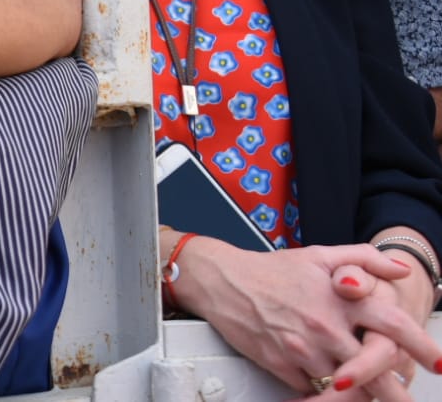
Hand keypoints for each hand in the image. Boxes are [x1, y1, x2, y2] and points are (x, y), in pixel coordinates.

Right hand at [175, 238, 438, 397]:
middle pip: (375, 372)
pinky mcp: (281, 365)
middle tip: (406, 399)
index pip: (394, 326)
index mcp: (341, 300)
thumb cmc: (272, 269)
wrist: (222, 280)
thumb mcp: (320, 255)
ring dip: (359, 394)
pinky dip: (325, 393)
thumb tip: (401, 269)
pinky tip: (330, 389)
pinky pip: (313, 390)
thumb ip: (364, 259)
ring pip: (345, 387)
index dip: (422, 347)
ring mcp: (303, 349)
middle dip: (397, 392)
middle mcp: (326, 327)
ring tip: (369, 397)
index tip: (439, 363)